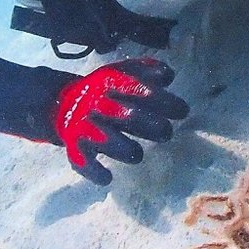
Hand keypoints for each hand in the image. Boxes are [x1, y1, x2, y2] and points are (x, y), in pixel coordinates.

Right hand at [54, 57, 188, 185]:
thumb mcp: (124, 71)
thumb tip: (168, 76)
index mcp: (113, 83)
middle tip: (166, 133)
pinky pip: (84, 163)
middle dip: (153, 127)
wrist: (65, 104)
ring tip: (137, 154)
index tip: (183, 111)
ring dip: (128, 150)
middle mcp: (99, 105)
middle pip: (130, 117)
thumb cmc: (106, 90)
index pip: (143, 91)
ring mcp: (86, 128)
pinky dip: (96, 172)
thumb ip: (148, 70)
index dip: (166, 102)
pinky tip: (108, 178)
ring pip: (108, 141)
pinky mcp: (76, 148)